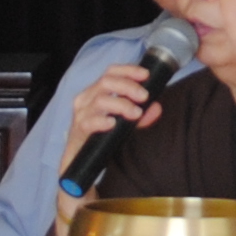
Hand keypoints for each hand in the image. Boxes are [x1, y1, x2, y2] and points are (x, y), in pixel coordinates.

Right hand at [50, 63, 162, 235]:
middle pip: (106, 81)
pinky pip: (88, 122)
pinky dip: (102, 120)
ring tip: (135, 113)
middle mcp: (86, 100)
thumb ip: (140, 116)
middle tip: (144, 96)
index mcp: (95, 93)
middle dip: (128, 86)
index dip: (128, 70)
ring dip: (121, 103)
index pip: (111, 72)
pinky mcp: (78, 132)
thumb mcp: (124, 125)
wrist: (80, 166)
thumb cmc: (101, 139)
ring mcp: (80, 115)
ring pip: (100, 99)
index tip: (146, 75)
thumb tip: (157, 107)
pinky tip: (113, 123)